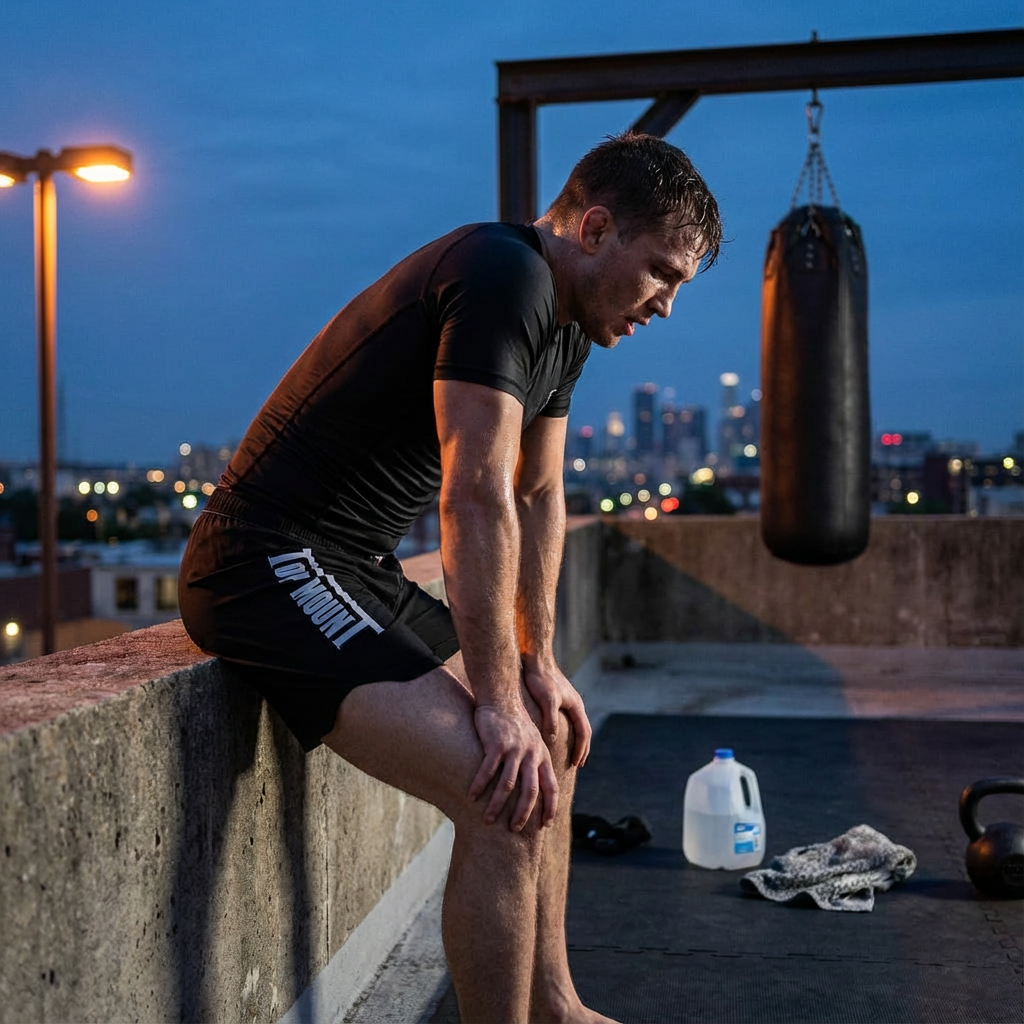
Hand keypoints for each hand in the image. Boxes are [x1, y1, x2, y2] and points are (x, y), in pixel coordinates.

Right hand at [469, 701, 557, 830]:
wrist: (502, 696)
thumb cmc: (514, 722)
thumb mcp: (532, 740)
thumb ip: (535, 760)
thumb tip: (535, 784)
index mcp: (541, 755)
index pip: (551, 787)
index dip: (549, 807)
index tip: (545, 825)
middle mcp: (531, 754)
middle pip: (530, 792)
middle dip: (522, 814)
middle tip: (513, 829)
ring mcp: (514, 749)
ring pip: (507, 785)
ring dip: (497, 805)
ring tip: (488, 819)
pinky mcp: (496, 744)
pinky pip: (487, 770)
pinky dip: (479, 785)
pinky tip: (471, 796)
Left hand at [521, 653, 591, 767]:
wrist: (535, 656)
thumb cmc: (540, 677)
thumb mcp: (547, 700)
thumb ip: (551, 719)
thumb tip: (554, 739)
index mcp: (576, 705)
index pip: (584, 733)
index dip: (580, 749)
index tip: (576, 764)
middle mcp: (575, 703)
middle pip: (583, 730)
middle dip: (582, 748)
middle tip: (578, 764)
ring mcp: (567, 700)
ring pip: (576, 724)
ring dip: (575, 740)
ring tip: (570, 753)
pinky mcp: (558, 697)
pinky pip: (566, 719)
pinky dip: (566, 731)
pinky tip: (556, 736)